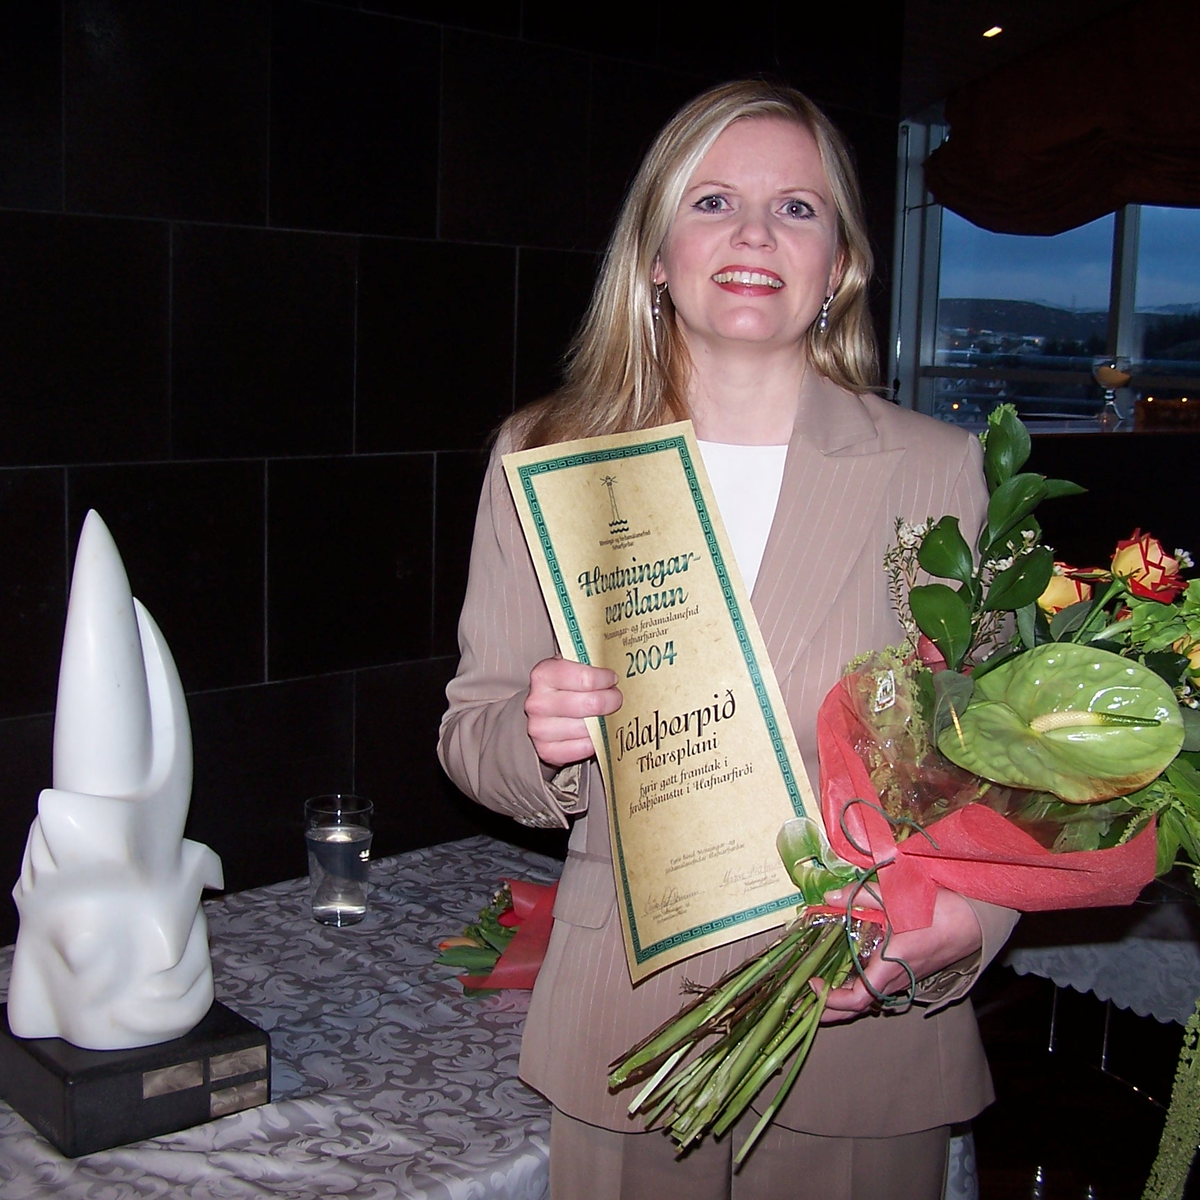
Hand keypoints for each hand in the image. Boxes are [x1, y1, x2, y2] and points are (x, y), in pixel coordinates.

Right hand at [525, 657, 622, 767]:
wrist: (539, 713)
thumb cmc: (561, 685)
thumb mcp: (569, 664)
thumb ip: (588, 661)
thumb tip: (618, 660)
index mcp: (543, 675)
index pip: (585, 678)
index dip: (605, 679)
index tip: (612, 679)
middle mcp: (537, 702)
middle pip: (591, 704)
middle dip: (611, 700)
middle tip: (616, 698)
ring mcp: (539, 729)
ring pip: (589, 728)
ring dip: (603, 722)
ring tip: (605, 714)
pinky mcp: (546, 751)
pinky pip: (584, 748)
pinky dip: (594, 742)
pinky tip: (595, 732)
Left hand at [814, 886, 981, 1023]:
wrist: (974, 920)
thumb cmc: (939, 909)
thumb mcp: (897, 897)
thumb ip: (861, 896)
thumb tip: (829, 896)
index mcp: (893, 965)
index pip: (859, 998)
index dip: (833, 999)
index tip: (812, 985)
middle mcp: (898, 979)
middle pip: (860, 1006)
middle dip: (831, 1011)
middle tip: (802, 1006)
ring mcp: (905, 979)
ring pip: (870, 998)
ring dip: (843, 1001)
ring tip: (817, 995)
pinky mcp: (909, 973)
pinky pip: (879, 988)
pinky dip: (858, 989)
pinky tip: (844, 978)